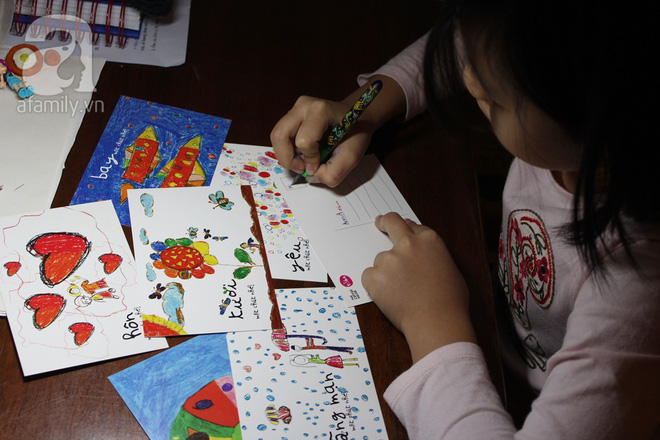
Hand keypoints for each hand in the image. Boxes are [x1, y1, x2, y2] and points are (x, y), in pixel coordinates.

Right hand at [270, 75, 406, 186]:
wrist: (359, 117)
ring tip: (303, 161)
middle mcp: (304, 105)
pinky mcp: (292, 116)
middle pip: (279, 135)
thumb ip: (333, 172)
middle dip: (288, 159)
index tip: (319, 164)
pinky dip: (288, 150)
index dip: (310, 159)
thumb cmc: (356, 133)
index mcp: (321, 110)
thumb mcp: (352, 156)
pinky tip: (303, 154)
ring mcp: (295, 109)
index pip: (304, 140)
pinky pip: (281, 137)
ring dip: (287, 155)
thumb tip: (311, 175)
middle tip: (302, 168)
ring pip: (277, 137)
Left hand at [362, 213, 476, 362]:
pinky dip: (375, 285)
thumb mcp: (450, 267)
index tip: (401, 231)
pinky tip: (390, 297)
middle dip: (384, 222)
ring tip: (401, 291)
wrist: (437, 321)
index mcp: (429, 239)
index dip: (407, 231)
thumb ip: (433, 253)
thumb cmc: (450, 300)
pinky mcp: (374, 276)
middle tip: (380, 224)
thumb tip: (422, 246)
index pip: (412, 226)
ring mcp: (389, 259)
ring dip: (386, 270)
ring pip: (381, 260)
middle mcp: (407, 244)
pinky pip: (369, 276)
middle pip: (390, 222)